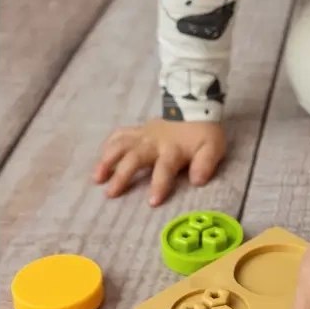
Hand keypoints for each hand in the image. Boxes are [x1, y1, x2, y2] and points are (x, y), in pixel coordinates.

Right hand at [92, 119, 225, 204]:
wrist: (195, 106)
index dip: (159, 184)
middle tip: (111, 193)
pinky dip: (107, 146)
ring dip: (107, 160)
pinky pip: (119, 135)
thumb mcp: (213, 147)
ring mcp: (143, 135)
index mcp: (173, 150)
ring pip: (121, 145)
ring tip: (96, 178)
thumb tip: (198, 181)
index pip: (165, 168)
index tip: (152, 202)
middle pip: (134, 158)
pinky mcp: (137, 130)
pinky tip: (99, 160)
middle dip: (122, 175)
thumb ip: (206, 164)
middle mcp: (154, 143)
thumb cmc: (203, 133)